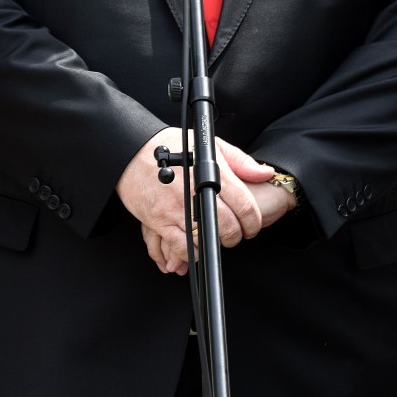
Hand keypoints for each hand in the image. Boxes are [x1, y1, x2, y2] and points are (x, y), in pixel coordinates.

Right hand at [115, 129, 274, 273]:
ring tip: (218, 238)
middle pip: (228, 226)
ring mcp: (177, 208)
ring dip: (217, 244)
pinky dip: (193, 252)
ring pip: (208, 238)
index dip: (253, 221)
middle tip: (236, 234)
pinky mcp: (159, 221)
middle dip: (236, 235)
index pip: (244, 205)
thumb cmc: (169, 146)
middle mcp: (196, 192)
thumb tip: (265, 173)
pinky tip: (198, 247)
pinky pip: (182, 246)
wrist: (131, 151)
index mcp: (212, 173)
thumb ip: (240, 160)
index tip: (252, 225)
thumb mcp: (209, 145)